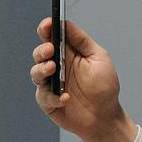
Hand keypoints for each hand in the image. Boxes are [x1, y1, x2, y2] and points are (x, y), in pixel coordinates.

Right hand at [30, 16, 136, 141]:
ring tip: (53, 68)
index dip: (46, 29)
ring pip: (36, 73)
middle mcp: (56, 66)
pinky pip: (44, 96)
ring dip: (42, 69)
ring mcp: (50, 84)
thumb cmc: (104, 87)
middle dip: (42, 49)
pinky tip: (66, 97)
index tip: (47, 25)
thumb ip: (81, 40)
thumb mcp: (99, 58)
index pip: (51, 36)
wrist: (105, 117)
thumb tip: (65, 24)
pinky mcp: (48, 102)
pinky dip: (54, 96)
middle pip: (39, 53)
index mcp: (67, 53)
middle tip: (50, 50)